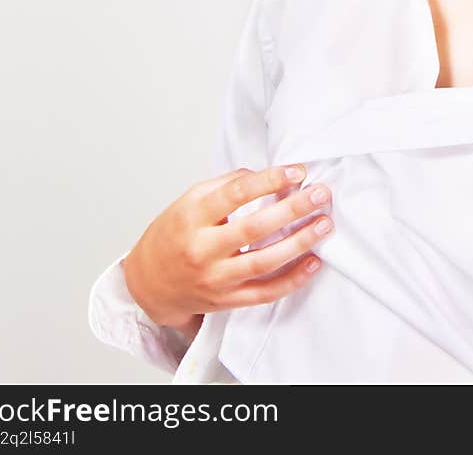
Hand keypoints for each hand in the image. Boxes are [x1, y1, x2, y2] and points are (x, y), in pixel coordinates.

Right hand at [122, 165, 332, 332]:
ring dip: (300, 243)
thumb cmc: (173, 234)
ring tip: (324, 224)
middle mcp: (202, 250)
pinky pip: (265, 293)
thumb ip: (226, 185)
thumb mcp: (189, 200)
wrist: (148, 283)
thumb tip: (266, 175)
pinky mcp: (227, 301)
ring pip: (264, 263)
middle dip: (293, 209)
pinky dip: (293, 279)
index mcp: (192, 218)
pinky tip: (314, 262)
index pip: (235, 195)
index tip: (297, 172)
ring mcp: (215, 279)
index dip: (269, 180)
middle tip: (321, 194)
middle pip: (254, 228)